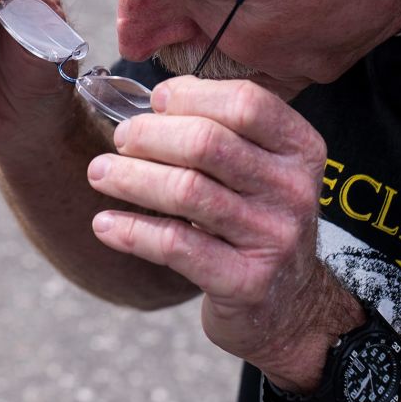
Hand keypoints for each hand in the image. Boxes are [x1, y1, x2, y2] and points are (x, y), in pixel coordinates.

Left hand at [86, 76, 345, 384]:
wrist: (290, 306)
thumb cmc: (257, 222)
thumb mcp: (261, 171)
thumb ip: (221, 131)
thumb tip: (156, 100)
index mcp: (300, 150)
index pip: (245, 103)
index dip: (190, 96)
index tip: (154, 102)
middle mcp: (293, 190)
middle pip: (207, 143)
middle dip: (149, 135)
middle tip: (121, 140)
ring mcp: (272, 238)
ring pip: (185, 191)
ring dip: (130, 177)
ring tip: (100, 173)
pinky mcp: (245, 282)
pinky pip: (175, 244)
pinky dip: (131, 230)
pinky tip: (105, 224)